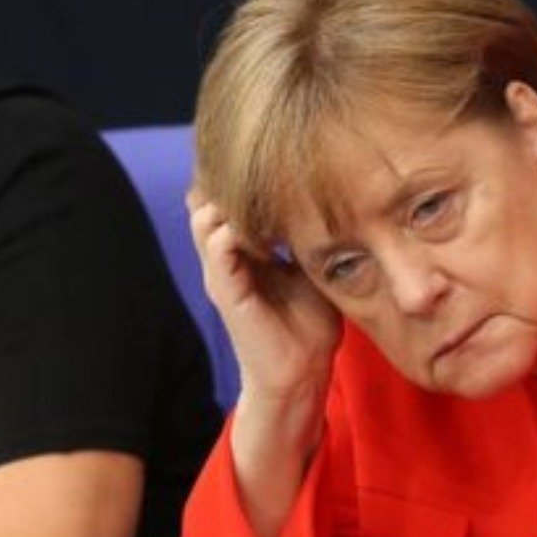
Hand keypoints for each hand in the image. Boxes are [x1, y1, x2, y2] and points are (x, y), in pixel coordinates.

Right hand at [188, 191, 342, 401]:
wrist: (303, 372)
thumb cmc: (310, 326)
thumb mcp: (313, 270)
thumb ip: (307, 237)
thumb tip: (332, 202)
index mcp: (243, 250)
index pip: (225, 198)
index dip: (242, 177)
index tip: (277, 164)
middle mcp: (225, 257)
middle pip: (206, 198)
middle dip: (233, 182)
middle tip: (270, 176)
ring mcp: (221, 272)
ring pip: (204, 214)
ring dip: (234, 203)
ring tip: (271, 204)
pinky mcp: (225, 290)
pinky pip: (217, 245)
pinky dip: (239, 229)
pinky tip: (272, 234)